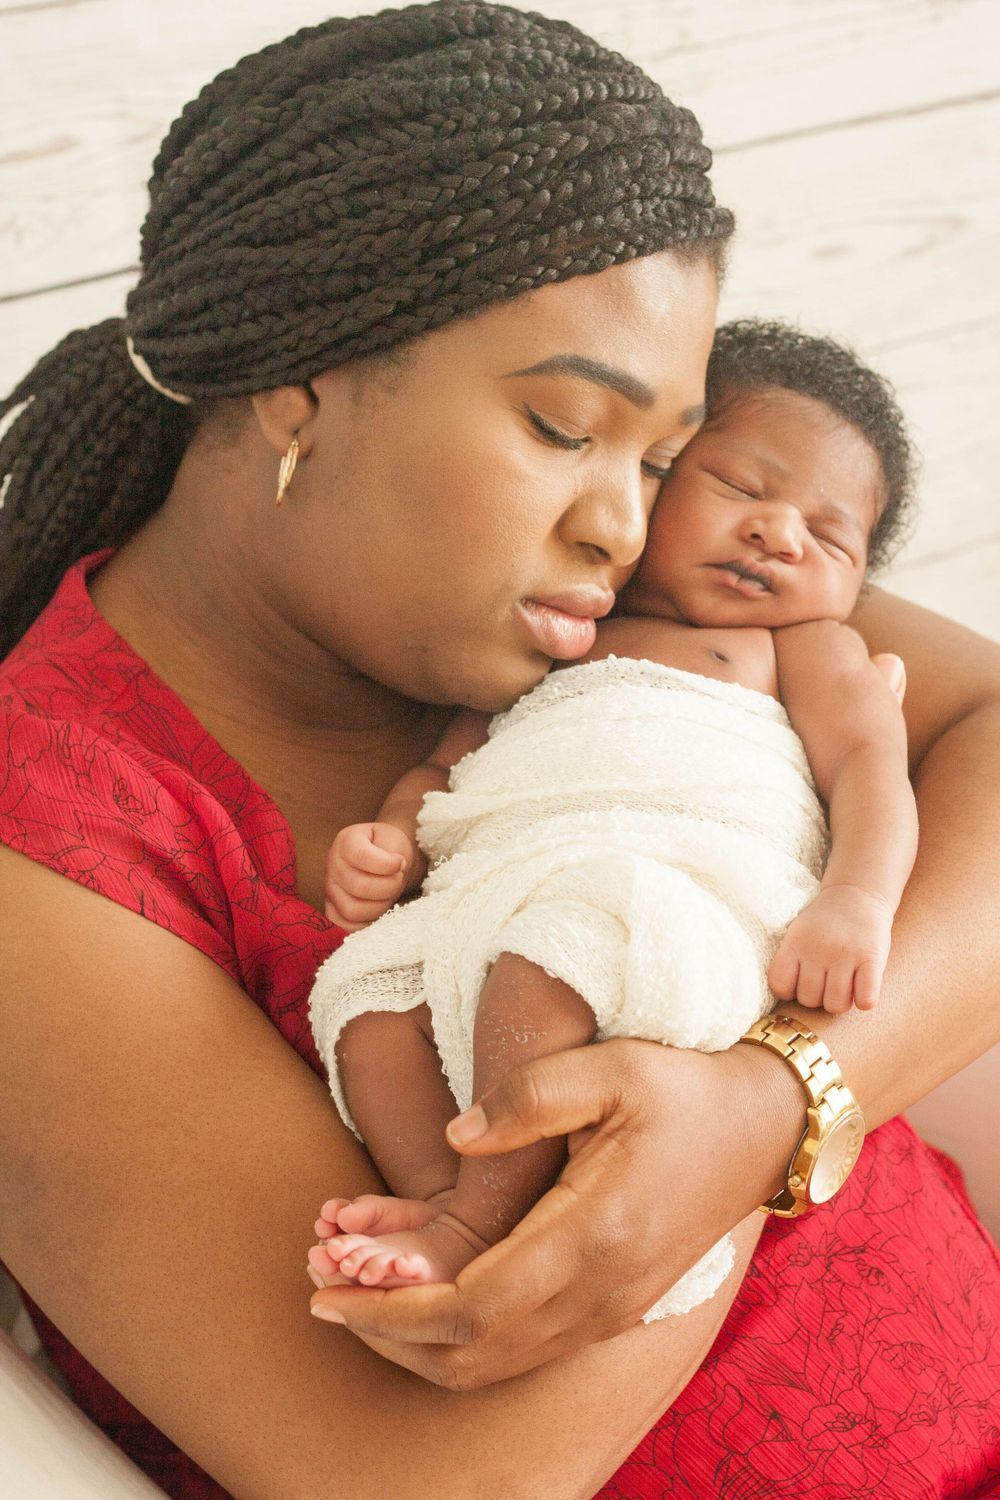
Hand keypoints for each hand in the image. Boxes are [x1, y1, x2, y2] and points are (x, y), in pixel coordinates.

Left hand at [308, 1038, 799, 1388]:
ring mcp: (609, 1311)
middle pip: (470, 1352)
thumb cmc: (685, 1089)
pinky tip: (423, 1302)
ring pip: (492, 1363)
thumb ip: (529, 1096)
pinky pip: (519, 1351)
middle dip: (384, 1333)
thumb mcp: (611, 1068)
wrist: (764, 1127)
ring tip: (356, 1298)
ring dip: (415, 1343)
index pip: (470, 1306)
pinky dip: (458, 1341)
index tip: (327, 1288)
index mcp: (592, 1234)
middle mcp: (599, 1294)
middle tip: (319, 1292)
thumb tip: (457, 1135)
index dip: (390, 1310)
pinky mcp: (612, 1309)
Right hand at [324, 822, 415, 930]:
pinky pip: (346, 927)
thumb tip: (395, 870)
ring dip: (380, 906)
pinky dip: (367, 923)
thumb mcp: (395, 839)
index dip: (386, 864)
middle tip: (398, 880)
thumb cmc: (389, 848)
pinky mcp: (333, 911)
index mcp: (346, 842)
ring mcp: (329, 890)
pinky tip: (378, 909)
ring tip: (388, 894)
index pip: (360, 856)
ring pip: (353, 911)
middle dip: (388, 887)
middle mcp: (332, 865)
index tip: (400, 863)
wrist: (386, 861)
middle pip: (359, 887)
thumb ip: (394, 851)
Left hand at [768, 884, 893, 1012]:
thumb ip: (790, 959)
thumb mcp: (798, 932)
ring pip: (835, 1004)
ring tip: (843, 986)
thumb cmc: (824, 923)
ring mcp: (846, 954)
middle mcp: (819, 948)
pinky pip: (865, 999)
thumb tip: (786, 995)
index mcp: (795, 942)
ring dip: (839, 1001)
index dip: (789, 991)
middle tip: (825, 982)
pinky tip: (863, 990)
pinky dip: (864, 1001)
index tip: (799, 982)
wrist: (857, 894)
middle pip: (808, 999)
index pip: (780, 985)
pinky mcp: (872, 958)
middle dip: (816, 997)